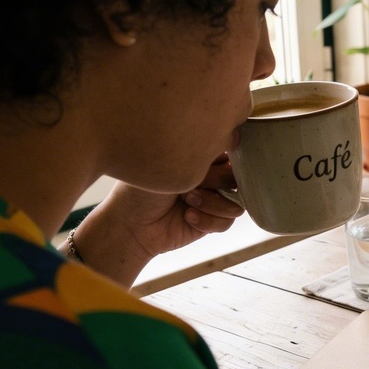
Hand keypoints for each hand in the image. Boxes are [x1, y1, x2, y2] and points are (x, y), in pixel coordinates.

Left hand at [99, 154, 243, 256]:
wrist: (130, 224)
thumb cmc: (142, 188)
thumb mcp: (172, 164)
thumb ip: (204, 154)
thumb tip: (233, 144)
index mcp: (201, 156)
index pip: (231, 152)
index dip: (225, 159)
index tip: (207, 163)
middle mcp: (210, 176)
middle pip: (237, 178)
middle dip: (215, 181)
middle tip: (192, 183)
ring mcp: (213, 199)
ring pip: (236, 202)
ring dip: (212, 203)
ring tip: (187, 201)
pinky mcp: (212, 221)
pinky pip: (227, 221)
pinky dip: (207, 220)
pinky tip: (187, 216)